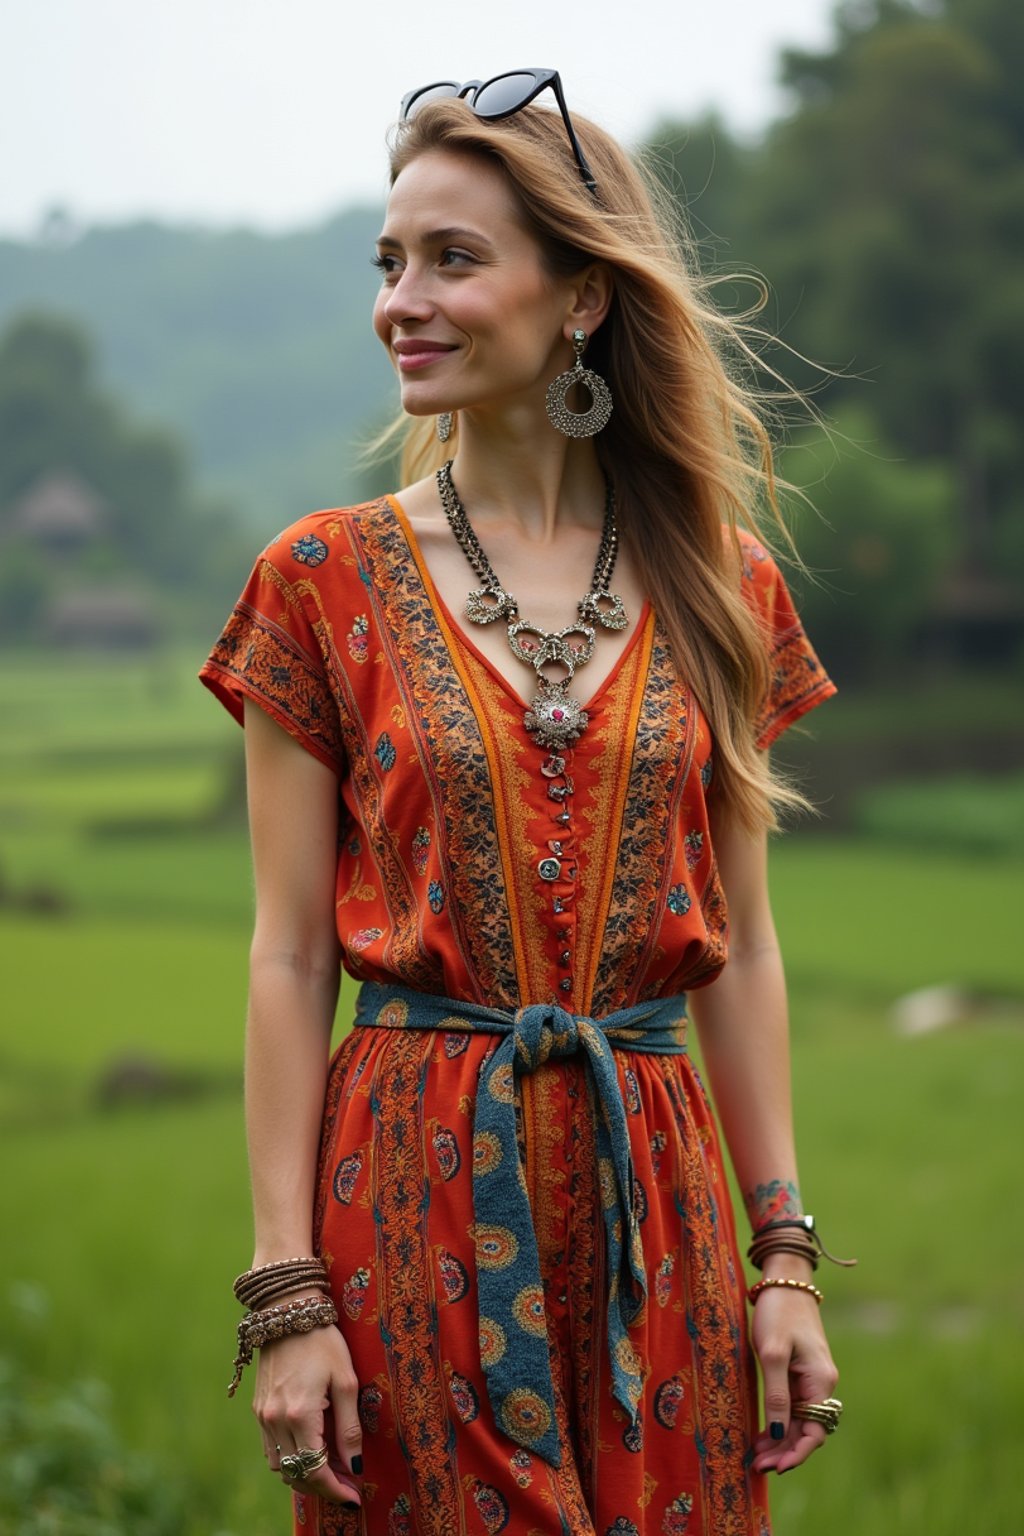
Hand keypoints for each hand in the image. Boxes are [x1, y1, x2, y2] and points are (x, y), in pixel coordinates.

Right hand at [254, 1314, 362, 1507]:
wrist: (288, 1312)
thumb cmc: (323, 1342)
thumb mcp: (347, 1381)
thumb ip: (349, 1427)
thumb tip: (353, 1465)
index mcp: (300, 1415)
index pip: (315, 1471)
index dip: (335, 1491)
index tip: (353, 1499)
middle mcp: (275, 1421)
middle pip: (296, 1475)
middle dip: (322, 1488)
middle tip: (347, 1486)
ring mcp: (262, 1417)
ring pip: (280, 1467)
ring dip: (304, 1475)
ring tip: (331, 1470)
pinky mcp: (257, 1410)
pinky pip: (271, 1450)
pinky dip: (289, 1459)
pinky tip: (310, 1451)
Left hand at [750, 1287, 838, 1475]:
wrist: (785, 1280)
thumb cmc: (778, 1311)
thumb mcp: (773, 1353)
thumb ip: (777, 1395)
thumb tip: (780, 1435)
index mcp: (821, 1381)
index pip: (815, 1431)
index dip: (796, 1453)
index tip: (773, 1468)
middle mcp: (822, 1383)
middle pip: (807, 1430)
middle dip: (785, 1451)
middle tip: (756, 1466)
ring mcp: (812, 1378)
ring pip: (800, 1420)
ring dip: (781, 1440)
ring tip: (756, 1455)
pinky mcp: (801, 1372)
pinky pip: (794, 1406)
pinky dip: (781, 1422)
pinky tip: (764, 1434)